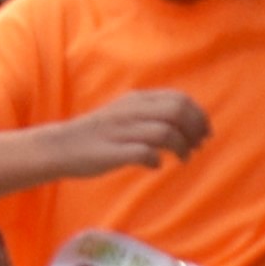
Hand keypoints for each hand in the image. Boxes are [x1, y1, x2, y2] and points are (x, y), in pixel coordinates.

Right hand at [41, 89, 208, 175]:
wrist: (60, 147)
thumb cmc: (98, 135)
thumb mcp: (126, 114)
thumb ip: (152, 114)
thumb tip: (186, 126)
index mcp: (136, 100)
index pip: (179, 99)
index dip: (198, 116)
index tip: (204, 133)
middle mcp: (131, 111)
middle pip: (177, 112)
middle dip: (194, 130)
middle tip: (198, 147)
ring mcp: (121, 130)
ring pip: (165, 132)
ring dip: (181, 147)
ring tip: (183, 159)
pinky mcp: (112, 151)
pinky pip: (144, 153)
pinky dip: (156, 160)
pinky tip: (155, 166)